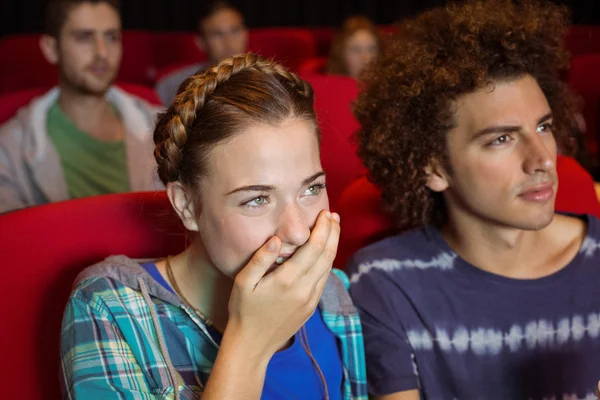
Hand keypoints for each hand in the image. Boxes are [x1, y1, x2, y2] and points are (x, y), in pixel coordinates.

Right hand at [224, 209, 340, 361]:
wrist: (252, 345)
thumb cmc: (243, 311)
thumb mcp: (243, 282)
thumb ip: (260, 259)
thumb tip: (276, 238)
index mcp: (288, 280)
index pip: (314, 248)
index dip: (323, 228)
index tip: (324, 213)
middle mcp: (304, 289)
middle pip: (327, 254)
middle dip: (333, 233)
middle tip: (333, 216)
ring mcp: (310, 299)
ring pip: (329, 267)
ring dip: (333, 245)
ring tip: (332, 229)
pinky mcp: (311, 306)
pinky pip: (324, 279)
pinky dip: (327, 261)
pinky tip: (324, 252)